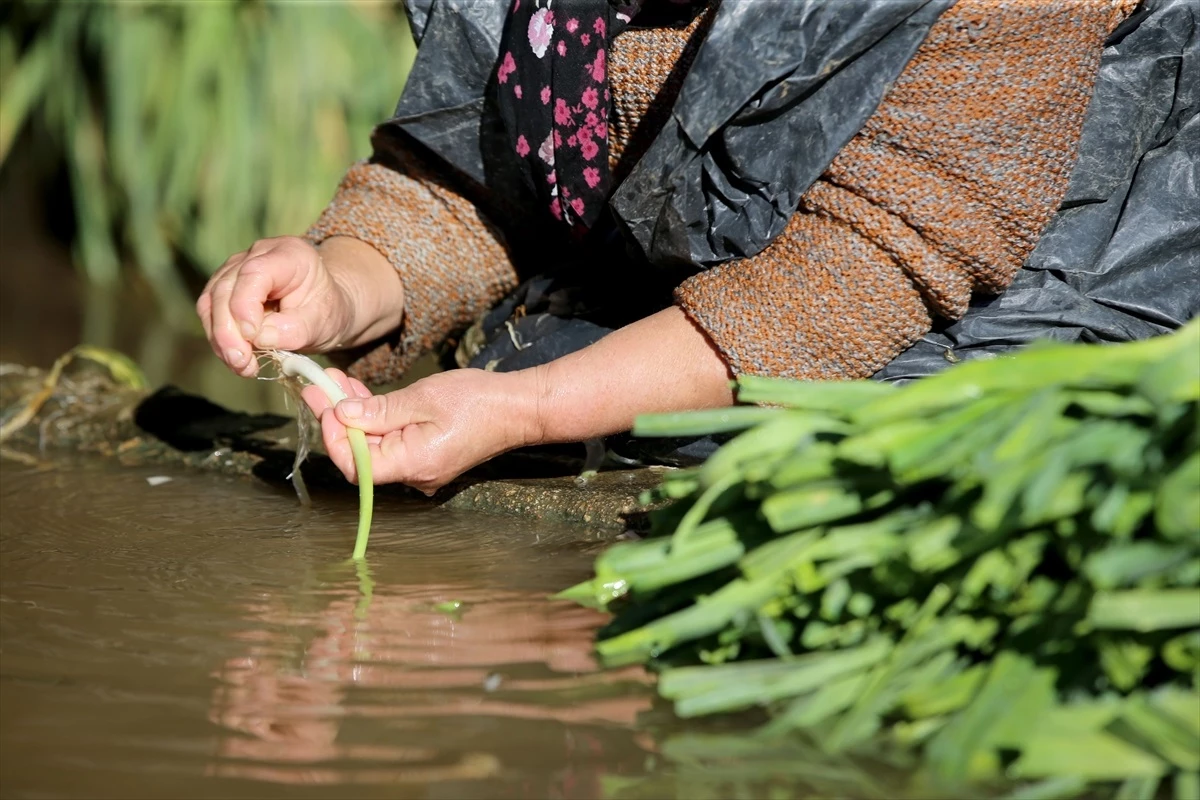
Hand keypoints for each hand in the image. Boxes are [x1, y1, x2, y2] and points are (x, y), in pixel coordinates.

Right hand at [196, 236, 401, 377]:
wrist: (323, 309)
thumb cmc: (326, 311)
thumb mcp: (323, 322)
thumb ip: (296, 329)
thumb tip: (259, 338)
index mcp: (289, 254)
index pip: (254, 273)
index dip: (245, 306)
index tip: (251, 337)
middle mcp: (257, 255)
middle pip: (226, 288)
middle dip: (228, 330)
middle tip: (241, 362)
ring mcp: (236, 270)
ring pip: (212, 301)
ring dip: (221, 338)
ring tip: (241, 366)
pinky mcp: (225, 289)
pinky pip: (211, 313)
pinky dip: (220, 339)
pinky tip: (237, 359)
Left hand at [300, 367, 539, 495]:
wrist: (518, 408)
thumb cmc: (477, 401)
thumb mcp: (423, 398)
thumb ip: (379, 410)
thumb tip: (342, 414)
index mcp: (414, 465)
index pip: (356, 465)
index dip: (335, 437)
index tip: (325, 405)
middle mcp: (415, 475)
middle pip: (363, 455)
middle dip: (340, 419)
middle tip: (321, 385)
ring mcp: (422, 467)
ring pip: (376, 446)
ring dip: (356, 416)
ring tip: (338, 382)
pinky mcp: (427, 455)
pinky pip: (393, 442)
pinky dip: (376, 420)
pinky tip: (363, 395)